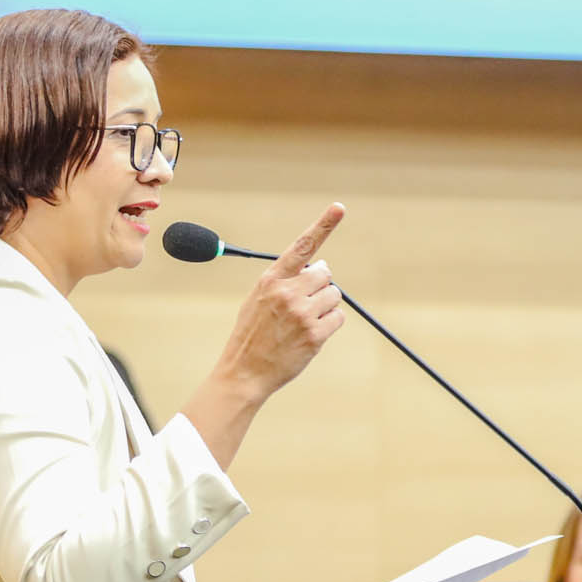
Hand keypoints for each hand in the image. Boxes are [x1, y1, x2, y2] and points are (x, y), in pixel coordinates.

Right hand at [215, 204, 347, 398]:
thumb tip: (322, 267)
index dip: (323, 225)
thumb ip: (286, 281)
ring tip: (302, 323)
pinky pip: (338, 317)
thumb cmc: (252, 335)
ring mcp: (302, 312)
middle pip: (325, 274)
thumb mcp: (258, 299)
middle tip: (302, 306)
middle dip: (319, 287)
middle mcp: (287, 292)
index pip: (301, 246)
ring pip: (334, 296)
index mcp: (271, 279)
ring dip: (325, 308)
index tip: (339, 208)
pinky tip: (309, 335)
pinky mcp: (314, 333)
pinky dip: (330, 325)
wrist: (243, 372)